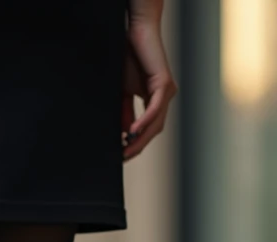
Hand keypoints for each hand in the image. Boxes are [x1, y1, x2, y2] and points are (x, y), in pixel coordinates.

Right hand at [122, 17, 177, 160]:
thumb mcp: (124, 92)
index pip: (149, 128)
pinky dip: (144, 121)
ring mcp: (167, 91)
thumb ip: (126, 113)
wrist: (135, 34)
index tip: (123, 154)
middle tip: (124, 156)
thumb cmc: (130, 59)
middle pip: (154, 130)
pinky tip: (133, 131)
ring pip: (156, 123)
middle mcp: (165, 97)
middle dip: (139, 145)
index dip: (138, 143)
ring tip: (127, 148)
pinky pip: (155, 109)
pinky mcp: (164, 84)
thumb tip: (125, 133)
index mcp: (156, 100)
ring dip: (142, 138)